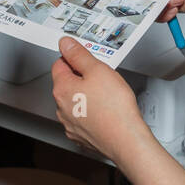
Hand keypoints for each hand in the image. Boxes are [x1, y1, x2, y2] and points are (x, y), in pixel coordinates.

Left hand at [51, 37, 149, 162]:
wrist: (126, 139)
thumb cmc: (114, 108)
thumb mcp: (98, 70)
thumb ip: (79, 55)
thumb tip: (66, 44)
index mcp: (62, 89)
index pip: (59, 64)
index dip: (74, 58)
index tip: (86, 59)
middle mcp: (61, 108)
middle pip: (67, 83)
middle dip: (82, 78)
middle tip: (101, 77)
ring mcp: (70, 124)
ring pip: (75, 102)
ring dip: (86, 96)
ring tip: (106, 96)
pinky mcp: (81, 135)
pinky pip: (83, 117)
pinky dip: (91, 112)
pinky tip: (105, 111)